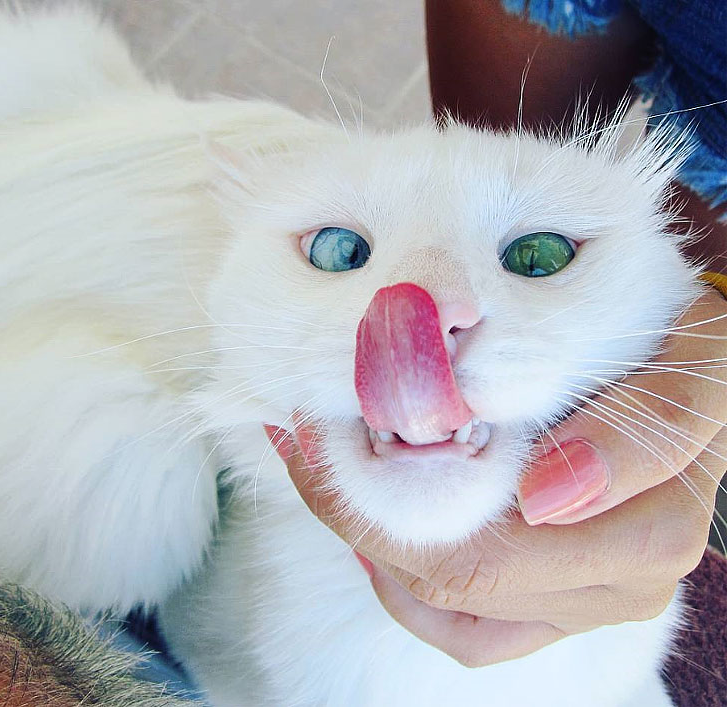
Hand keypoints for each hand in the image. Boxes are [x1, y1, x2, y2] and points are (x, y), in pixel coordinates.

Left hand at [270, 287, 726, 666]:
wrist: (694, 381)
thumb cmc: (685, 362)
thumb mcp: (685, 370)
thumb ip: (644, 426)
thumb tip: (545, 496)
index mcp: (647, 528)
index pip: (488, 540)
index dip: (383, 496)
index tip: (319, 431)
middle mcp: (614, 585)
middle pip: (455, 576)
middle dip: (359, 511)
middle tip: (302, 438)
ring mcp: (578, 603)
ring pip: (446, 604)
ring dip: (368, 537)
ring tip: (316, 466)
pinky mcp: (551, 607)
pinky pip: (464, 627)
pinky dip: (402, 581)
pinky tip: (368, 527)